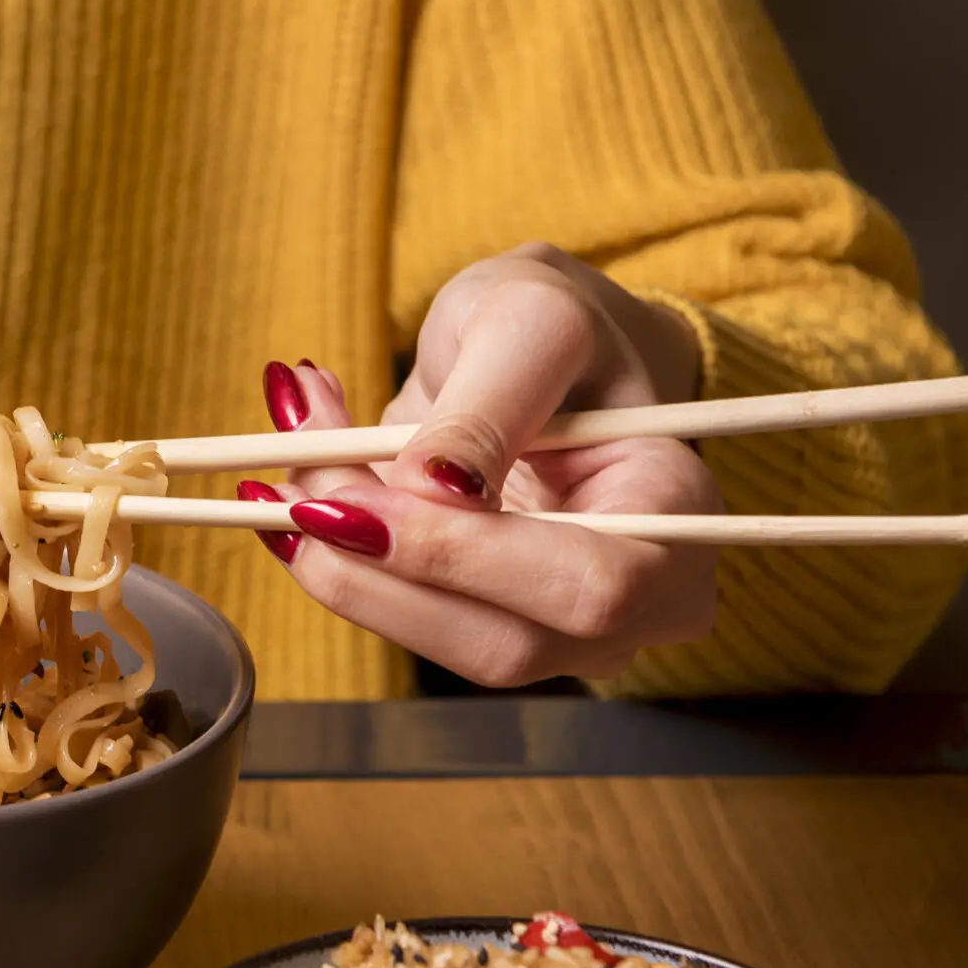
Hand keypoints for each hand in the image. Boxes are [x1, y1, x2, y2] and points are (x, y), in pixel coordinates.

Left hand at [255, 243, 720, 685]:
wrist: (544, 350)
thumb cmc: (560, 324)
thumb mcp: (529, 323)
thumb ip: (488, 407)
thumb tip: (431, 492)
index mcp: (681, 517)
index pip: (587, 586)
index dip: (461, 558)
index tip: (347, 500)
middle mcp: (639, 603)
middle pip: (502, 643)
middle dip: (374, 567)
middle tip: (285, 478)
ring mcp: (564, 631)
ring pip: (434, 640)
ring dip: (335, 557)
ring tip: (289, 450)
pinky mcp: (488, 625)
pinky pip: (401, 613)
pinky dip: (332, 551)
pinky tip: (299, 475)